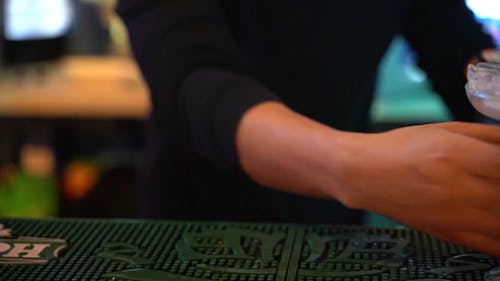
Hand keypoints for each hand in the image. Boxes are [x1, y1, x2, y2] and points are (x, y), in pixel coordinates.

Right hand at [337, 122, 499, 255]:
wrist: (363, 174)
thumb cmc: (402, 147)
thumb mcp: (445, 129)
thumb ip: (489, 134)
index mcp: (458, 154)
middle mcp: (459, 188)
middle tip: (498, 181)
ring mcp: (454, 215)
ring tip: (496, 199)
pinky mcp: (447, 233)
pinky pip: (492, 247)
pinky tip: (497, 222)